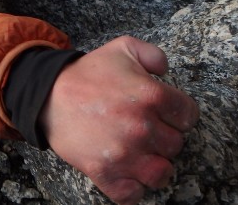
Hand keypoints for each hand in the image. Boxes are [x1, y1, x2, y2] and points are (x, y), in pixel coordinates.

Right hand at [38, 36, 198, 204]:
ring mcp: (124, 154)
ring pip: (162, 174)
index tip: (164, 114)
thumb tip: (166, 71)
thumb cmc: (87, 74)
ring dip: (154, 166)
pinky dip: (132, 188)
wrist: (48, 95)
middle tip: (144, 129)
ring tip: (141, 155)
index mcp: (152, 95)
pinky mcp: (105, 173)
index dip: (178, 114)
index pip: (189, 116)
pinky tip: (127, 173)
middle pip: (176, 145)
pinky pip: (133, 194)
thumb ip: (154, 54)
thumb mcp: (123, 48)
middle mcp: (142, 127)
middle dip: (163, 137)